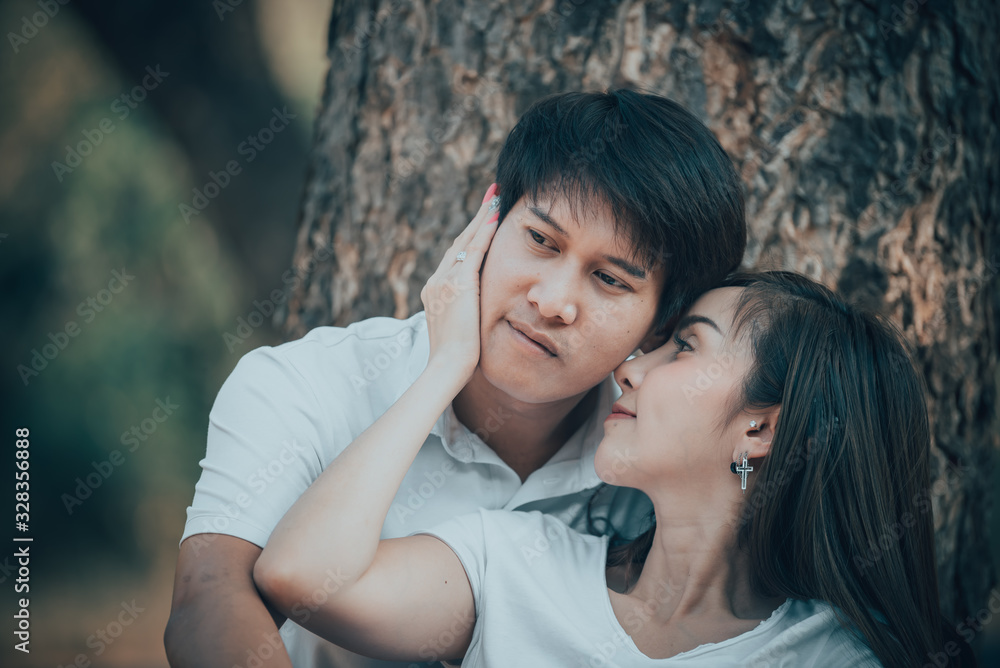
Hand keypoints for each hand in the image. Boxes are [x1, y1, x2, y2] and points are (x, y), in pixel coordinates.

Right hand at [420, 183, 500, 386]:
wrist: (447, 367)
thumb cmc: (458, 359)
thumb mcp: (461, 330)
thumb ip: (467, 315)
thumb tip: (479, 315)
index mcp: (435, 292)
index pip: (456, 258)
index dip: (470, 237)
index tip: (482, 221)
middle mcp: (436, 281)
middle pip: (459, 243)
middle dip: (476, 220)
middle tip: (492, 197)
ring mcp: (445, 280)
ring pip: (466, 241)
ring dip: (482, 218)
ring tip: (496, 198)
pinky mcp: (458, 282)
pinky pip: (474, 250)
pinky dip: (484, 230)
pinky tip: (496, 215)